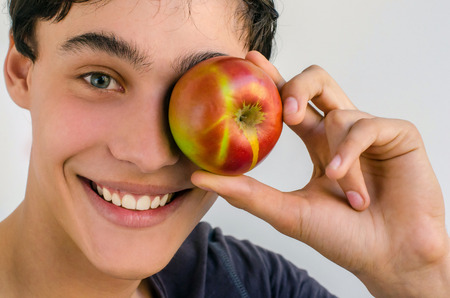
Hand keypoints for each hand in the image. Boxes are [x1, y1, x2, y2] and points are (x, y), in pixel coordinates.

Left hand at [191, 51, 449, 295]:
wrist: (389, 260)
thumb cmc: (342, 239)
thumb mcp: (287, 212)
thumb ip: (246, 192)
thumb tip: (197, 176)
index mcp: (319, 143)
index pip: (292, 102)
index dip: (272, 80)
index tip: (247, 62)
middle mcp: (342, 131)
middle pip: (317, 81)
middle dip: (297, 86)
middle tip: (282, 113)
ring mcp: (371, 131)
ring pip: (339, 112)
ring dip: (335, 154)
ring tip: (340, 188)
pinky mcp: (398, 134)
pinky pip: (365, 125)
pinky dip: (352, 152)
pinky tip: (349, 183)